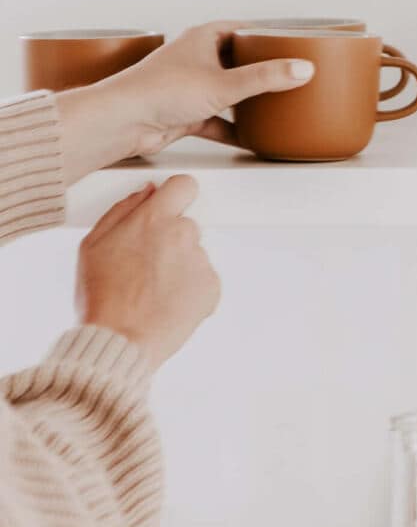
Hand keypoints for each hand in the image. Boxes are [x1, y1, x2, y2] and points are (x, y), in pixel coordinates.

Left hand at [56, 22, 314, 183]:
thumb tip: (302, 68)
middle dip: (261, 68)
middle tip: (289, 73)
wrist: (123, 122)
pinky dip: (234, 129)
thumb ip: (266, 77)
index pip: (241, 28)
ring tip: (276, 103)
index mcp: (203, 38)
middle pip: (238, 59)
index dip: (264, 33)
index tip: (289, 40)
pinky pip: (218, 120)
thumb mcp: (224, 83)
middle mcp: (196, 59)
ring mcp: (191, 87)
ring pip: (228, 90)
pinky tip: (252, 137)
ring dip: (248, 99)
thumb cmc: (158, 91)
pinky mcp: (186, 113)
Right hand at [75, 177, 219, 369]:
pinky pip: (202, 280)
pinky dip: (189, 289)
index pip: (184, 185)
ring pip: (192, 255)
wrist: (120, 341)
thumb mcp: (93, 245)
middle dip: (169, 239)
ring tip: (151, 291)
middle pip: (185, 225)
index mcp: (154, 219)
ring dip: (178, 267)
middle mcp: (183, 234)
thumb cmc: (102, 297)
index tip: (170, 206)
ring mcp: (201, 260)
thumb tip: (146, 192)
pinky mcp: (213, 286)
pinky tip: (166, 303)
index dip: (176, 195)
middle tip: (145, 266)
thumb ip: (122, 210)